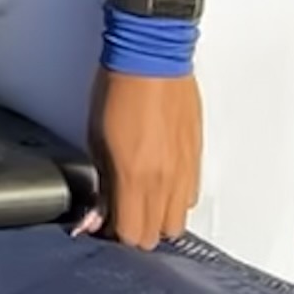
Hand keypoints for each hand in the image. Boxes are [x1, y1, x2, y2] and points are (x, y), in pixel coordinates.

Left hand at [86, 68, 202, 248]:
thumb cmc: (121, 89)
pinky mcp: (197, 157)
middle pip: (156, 235)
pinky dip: (176, 199)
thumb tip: (97, 214)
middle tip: (122, 214)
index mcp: (136, 176)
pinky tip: (161, 184)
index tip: (105, 222)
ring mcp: (185, 169)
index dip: (115, 234)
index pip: (131, 234)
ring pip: (177, 221)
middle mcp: (165, 178)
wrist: (152, 58)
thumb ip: (102, 184)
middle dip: (137, 230)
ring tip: (143, 201)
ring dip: (159, 217)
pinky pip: (190, 195)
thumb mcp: (96, 140)